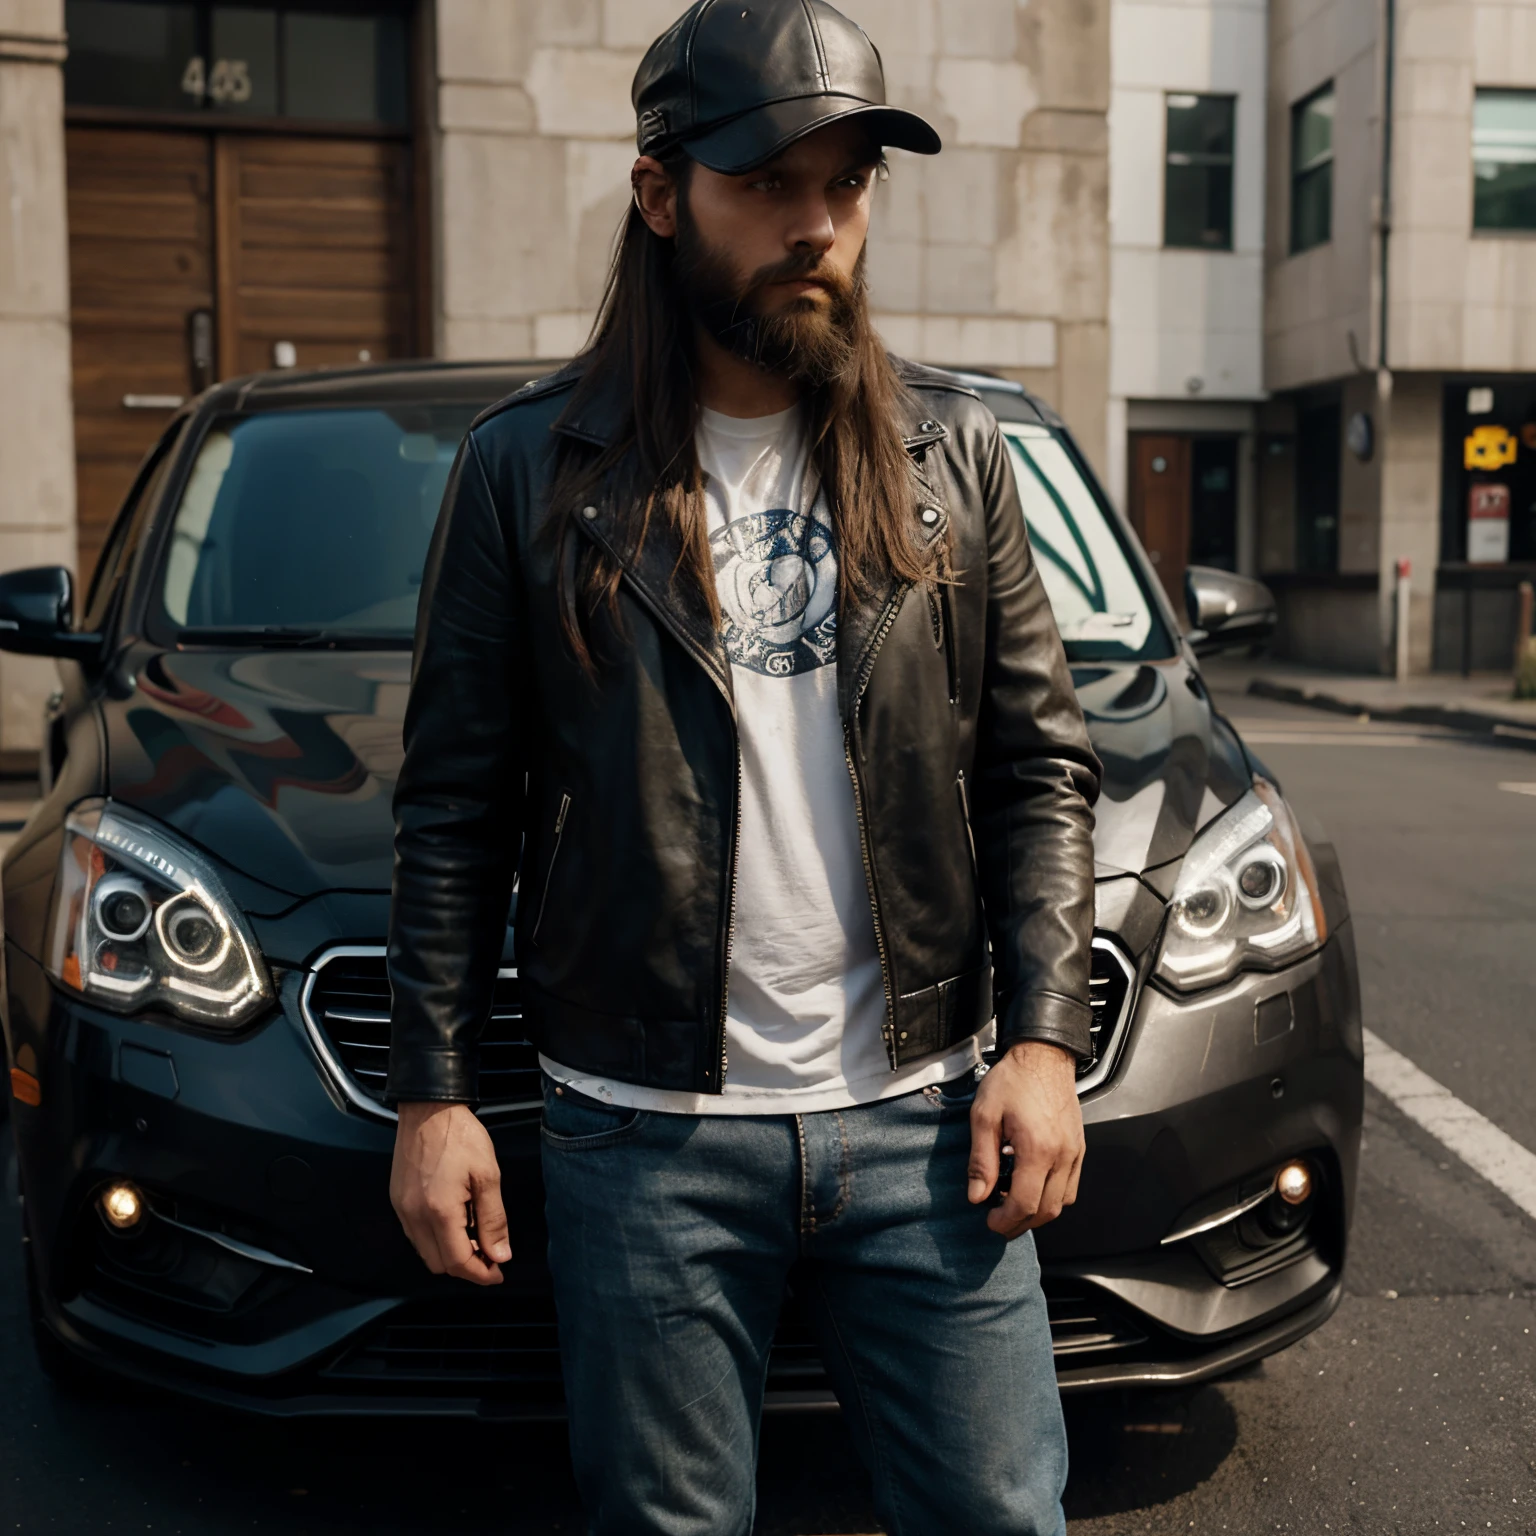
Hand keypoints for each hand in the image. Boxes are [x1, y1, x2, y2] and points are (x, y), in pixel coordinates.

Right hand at [390, 1101, 510, 1284]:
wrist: (429, 1109)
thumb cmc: (460, 1136)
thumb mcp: (488, 1175)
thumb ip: (493, 1220)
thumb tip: (500, 1255)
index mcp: (439, 1212)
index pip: (458, 1262)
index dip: (481, 1274)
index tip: (498, 1273)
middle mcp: (414, 1217)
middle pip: (439, 1264)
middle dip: (466, 1266)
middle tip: (490, 1253)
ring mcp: (402, 1209)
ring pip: (425, 1252)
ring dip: (450, 1253)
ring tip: (474, 1235)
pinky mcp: (397, 1200)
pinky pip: (415, 1234)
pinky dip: (435, 1238)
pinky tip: (455, 1221)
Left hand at [967, 1040, 1085, 1238]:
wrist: (1043, 1055)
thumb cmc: (1014, 1080)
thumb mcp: (984, 1115)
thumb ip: (980, 1160)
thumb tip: (977, 1196)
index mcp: (1038, 1149)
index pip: (1024, 1203)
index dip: (1005, 1220)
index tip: (990, 1222)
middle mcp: (1062, 1155)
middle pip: (1046, 1210)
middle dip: (1020, 1223)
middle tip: (999, 1222)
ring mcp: (1074, 1152)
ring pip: (1062, 1202)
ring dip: (1038, 1212)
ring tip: (1013, 1206)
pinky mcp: (1079, 1147)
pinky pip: (1071, 1186)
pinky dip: (1052, 1196)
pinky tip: (1032, 1187)